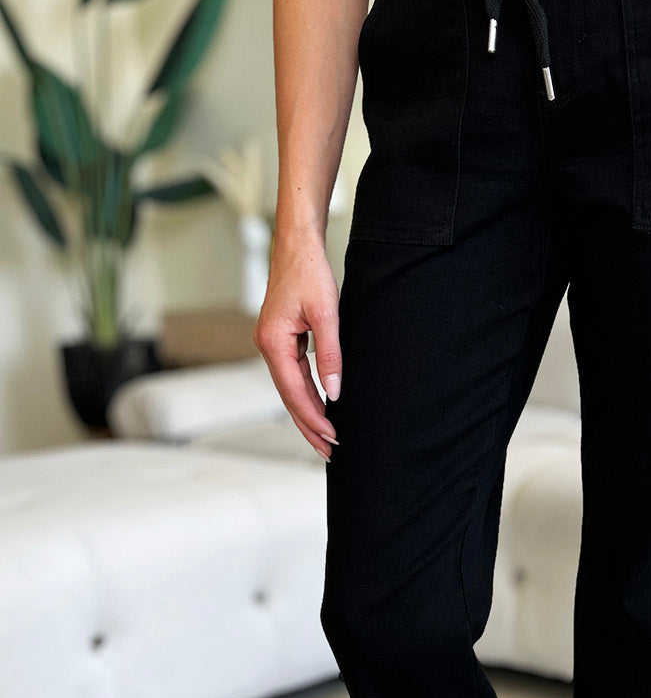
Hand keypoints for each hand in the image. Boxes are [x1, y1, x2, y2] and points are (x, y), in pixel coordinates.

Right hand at [253, 231, 340, 460]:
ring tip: (327, 438)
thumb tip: (335, 392)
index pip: (294, 392)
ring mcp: (272, 344)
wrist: (297, 245)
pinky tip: (320, 407)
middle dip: (309, 426)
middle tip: (330, 452)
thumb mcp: (327, 314)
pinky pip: (293, 375)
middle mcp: (267, 346)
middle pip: (288, 397)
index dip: (314, 418)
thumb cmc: (310, 273)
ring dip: (308, 413)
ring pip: (290, 389)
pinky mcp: (281, 339)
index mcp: (273, 343)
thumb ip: (330, 355)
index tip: (332, 438)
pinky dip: (306, 394)